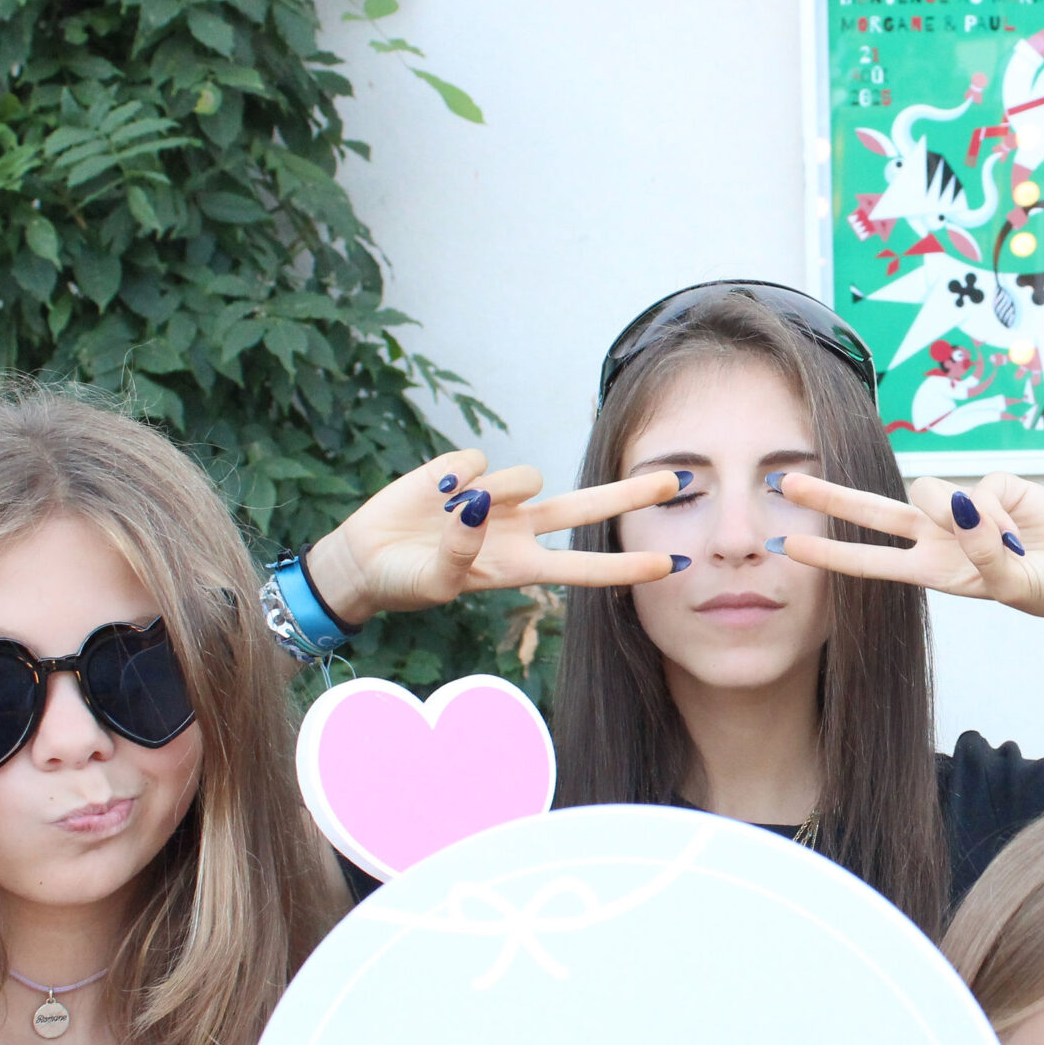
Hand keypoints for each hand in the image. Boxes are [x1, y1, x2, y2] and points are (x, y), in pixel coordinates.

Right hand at [304, 451, 690, 624]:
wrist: (364, 558)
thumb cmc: (406, 581)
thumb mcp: (436, 583)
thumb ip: (460, 554)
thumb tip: (478, 507)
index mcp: (521, 566)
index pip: (586, 568)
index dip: (627, 567)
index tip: (672, 565)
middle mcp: (520, 527)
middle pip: (589, 507)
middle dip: (632, 493)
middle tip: (679, 479)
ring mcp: (498, 497)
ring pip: (523, 476)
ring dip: (493, 492)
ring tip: (449, 513)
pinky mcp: (468, 470)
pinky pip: (476, 462)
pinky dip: (452, 478)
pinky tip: (433, 493)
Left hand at [770, 471, 1043, 622]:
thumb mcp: (1010, 586)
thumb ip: (982, 552)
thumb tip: (960, 506)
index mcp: (932, 570)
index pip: (870, 559)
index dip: (829, 551)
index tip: (787, 545)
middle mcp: (938, 537)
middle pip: (873, 511)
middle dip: (830, 496)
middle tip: (784, 481)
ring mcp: (964, 510)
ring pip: (930, 492)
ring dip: (960, 518)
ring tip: (1005, 547)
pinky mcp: (994, 485)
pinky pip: (981, 491)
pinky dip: (1000, 517)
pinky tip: (1021, 534)